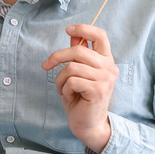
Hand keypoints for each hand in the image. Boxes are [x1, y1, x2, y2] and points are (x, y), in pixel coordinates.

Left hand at [41, 24, 117, 153]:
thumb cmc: (81, 98)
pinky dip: (64, 89)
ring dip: (60, 79)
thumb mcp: (79, 73)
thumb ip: (79, 54)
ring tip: (62, 89)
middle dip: (57, 57)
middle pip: (78, 50)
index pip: (100, 35)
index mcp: (106, 60)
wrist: (88, 125)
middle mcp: (109, 67)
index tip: (68, 30)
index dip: (84, 28)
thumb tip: (73, 34)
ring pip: (71, 67)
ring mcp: (105, 79)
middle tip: (45, 65)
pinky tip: (70, 97)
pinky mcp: (98, 90)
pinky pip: (71, 81)